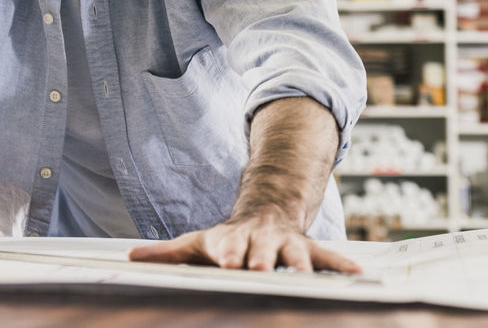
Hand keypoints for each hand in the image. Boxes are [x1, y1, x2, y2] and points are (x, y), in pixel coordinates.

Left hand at [127, 213, 360, 273]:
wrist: (264, 213)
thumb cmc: (226, 240)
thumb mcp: (195, 243)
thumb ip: (167, 253)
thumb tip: (130, 257)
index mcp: (234, 240)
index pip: (228, 246)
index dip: (227, 252)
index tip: (225, 261)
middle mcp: (263, 241)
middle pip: (264, 250)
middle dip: (263, 258)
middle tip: (261, 268)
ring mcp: (288, 245)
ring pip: (298, 253)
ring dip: (301, 263)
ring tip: (305, 272)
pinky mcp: (310, 250)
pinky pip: (329, 257)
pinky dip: (343, 265)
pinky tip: (358, 274)